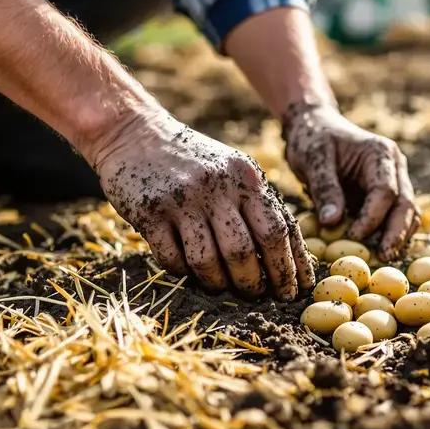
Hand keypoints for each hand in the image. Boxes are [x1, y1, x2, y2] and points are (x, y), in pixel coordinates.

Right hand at [91, 112, 313, 298]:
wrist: (133, 133)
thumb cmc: (193, 160)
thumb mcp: (231, 169)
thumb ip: (255, 203)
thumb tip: (286, 256)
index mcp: (245, 176)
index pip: (278, 229)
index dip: (290, 266)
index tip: (295, 291)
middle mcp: (217, 186)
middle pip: (245, 250)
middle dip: (254, 282)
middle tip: (257, 295)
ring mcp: (182, 199)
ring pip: (208, 261)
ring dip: (218, 283)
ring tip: (222, 287)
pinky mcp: (150, 212)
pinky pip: (172, 258)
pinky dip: (183, 271)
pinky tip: (187, 270)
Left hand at [281, 104, 419, 258]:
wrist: (314, 126)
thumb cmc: (313, 139)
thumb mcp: (314, 160)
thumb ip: (325, 189)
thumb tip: (333, 223)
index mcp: (380, 153)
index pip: (385, 191)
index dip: (372, 217)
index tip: (354, 237)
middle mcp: (394, 166)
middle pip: (405, 203)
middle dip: (396, 233)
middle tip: (382, 257)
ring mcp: (394, 179)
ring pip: (407, 212)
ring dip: (397, 236)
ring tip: (381, 257)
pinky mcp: (386, 193)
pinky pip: (395, 216)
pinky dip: (390, 232)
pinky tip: (378, 249)